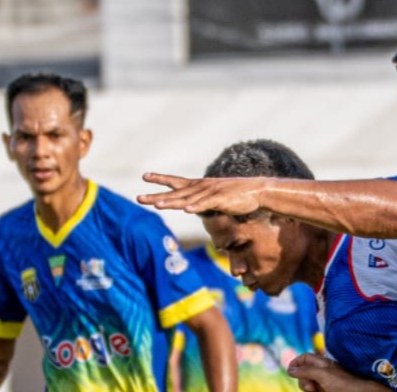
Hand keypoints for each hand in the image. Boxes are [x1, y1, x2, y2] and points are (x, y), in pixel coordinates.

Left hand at [139, 173, 265, 215]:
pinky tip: (185, 209)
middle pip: (175, 193)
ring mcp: (210, 193)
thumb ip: (202, 203)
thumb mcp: (215, 199)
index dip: (160, 179)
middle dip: (156, 196)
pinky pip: (206, 204)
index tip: (144, 176)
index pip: (176, 182)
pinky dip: (196, 206)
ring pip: (186, 199)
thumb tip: (191, 208)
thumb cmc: (237, 196)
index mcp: (199, 186)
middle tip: (138, 198)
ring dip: (171, 202)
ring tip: (156, 205)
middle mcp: (201, 187)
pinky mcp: (221, 199)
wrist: (257, 191)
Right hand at [287, 353, 377, 391]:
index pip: (305, 359)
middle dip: (303, 384)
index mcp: (323, 365)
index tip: (291, 372)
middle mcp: (324, 375)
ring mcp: (327, 388)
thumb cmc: (345, 384)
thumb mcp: (323, 375)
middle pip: (304, 377)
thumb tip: (290, 370)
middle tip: (311, 389)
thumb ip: (306, 371)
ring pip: (309, 391)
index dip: (296, 363)